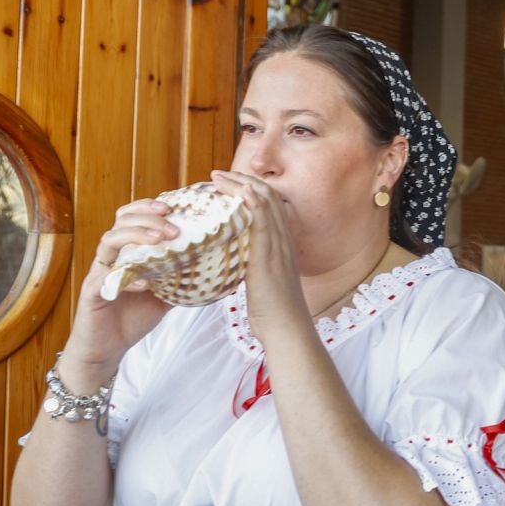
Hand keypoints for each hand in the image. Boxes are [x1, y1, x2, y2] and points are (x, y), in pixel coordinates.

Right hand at [62, 198, 180, 381]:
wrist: (107, 349)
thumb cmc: (133, 317)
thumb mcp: (166, 295)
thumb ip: (182, 278)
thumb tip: (214, 267)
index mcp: (127, 251)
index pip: (133, 216)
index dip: (149, 206)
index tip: (174, 206)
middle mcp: (111, 256)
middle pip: (122, 220)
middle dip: (148, 217)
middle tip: (174, 226)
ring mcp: (100, 272)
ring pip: (110, 240)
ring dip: (136, 235)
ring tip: (160, 240)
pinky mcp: (92, 292)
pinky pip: (105, 277)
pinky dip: (128, 277)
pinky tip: (146, 283)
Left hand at [207, 169, 310, 336]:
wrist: (287, 330)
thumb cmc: (273, 313)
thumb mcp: (261, 283)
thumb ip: (250, 267)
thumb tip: (232, 263)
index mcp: (281, 244)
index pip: (269, 204)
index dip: (249, 188)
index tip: (226, 183)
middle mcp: (283, 240)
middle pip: (267, 196)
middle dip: (241, 180)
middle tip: (217, 175)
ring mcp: (278, 247)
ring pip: (265, 203)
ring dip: (241, 185)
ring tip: (218, 178)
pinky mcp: (269, 258)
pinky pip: (264, 223)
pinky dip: (254, 203)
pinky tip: (241, 192)